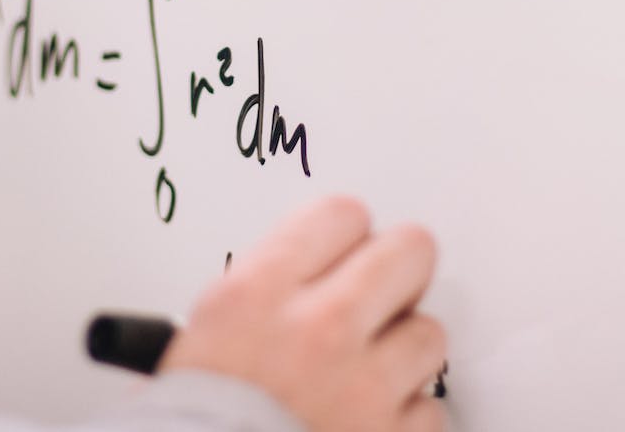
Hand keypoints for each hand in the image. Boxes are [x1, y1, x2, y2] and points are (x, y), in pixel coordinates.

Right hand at [160, 197, 444, 431]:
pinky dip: (406, 416)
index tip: (345, 251)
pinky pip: (430, 408)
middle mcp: (317, 329)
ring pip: (428, 332)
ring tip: (364, 370)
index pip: (343, 213)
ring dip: (403, 351)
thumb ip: (271, 280)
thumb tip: (327, 258)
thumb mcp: (210, 323)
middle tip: (382, 291)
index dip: (347, 234)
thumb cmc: (195, 413)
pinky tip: (370, 417)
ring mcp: (361, 387)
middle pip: (408, 252)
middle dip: (398, 270)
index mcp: (260, 292)